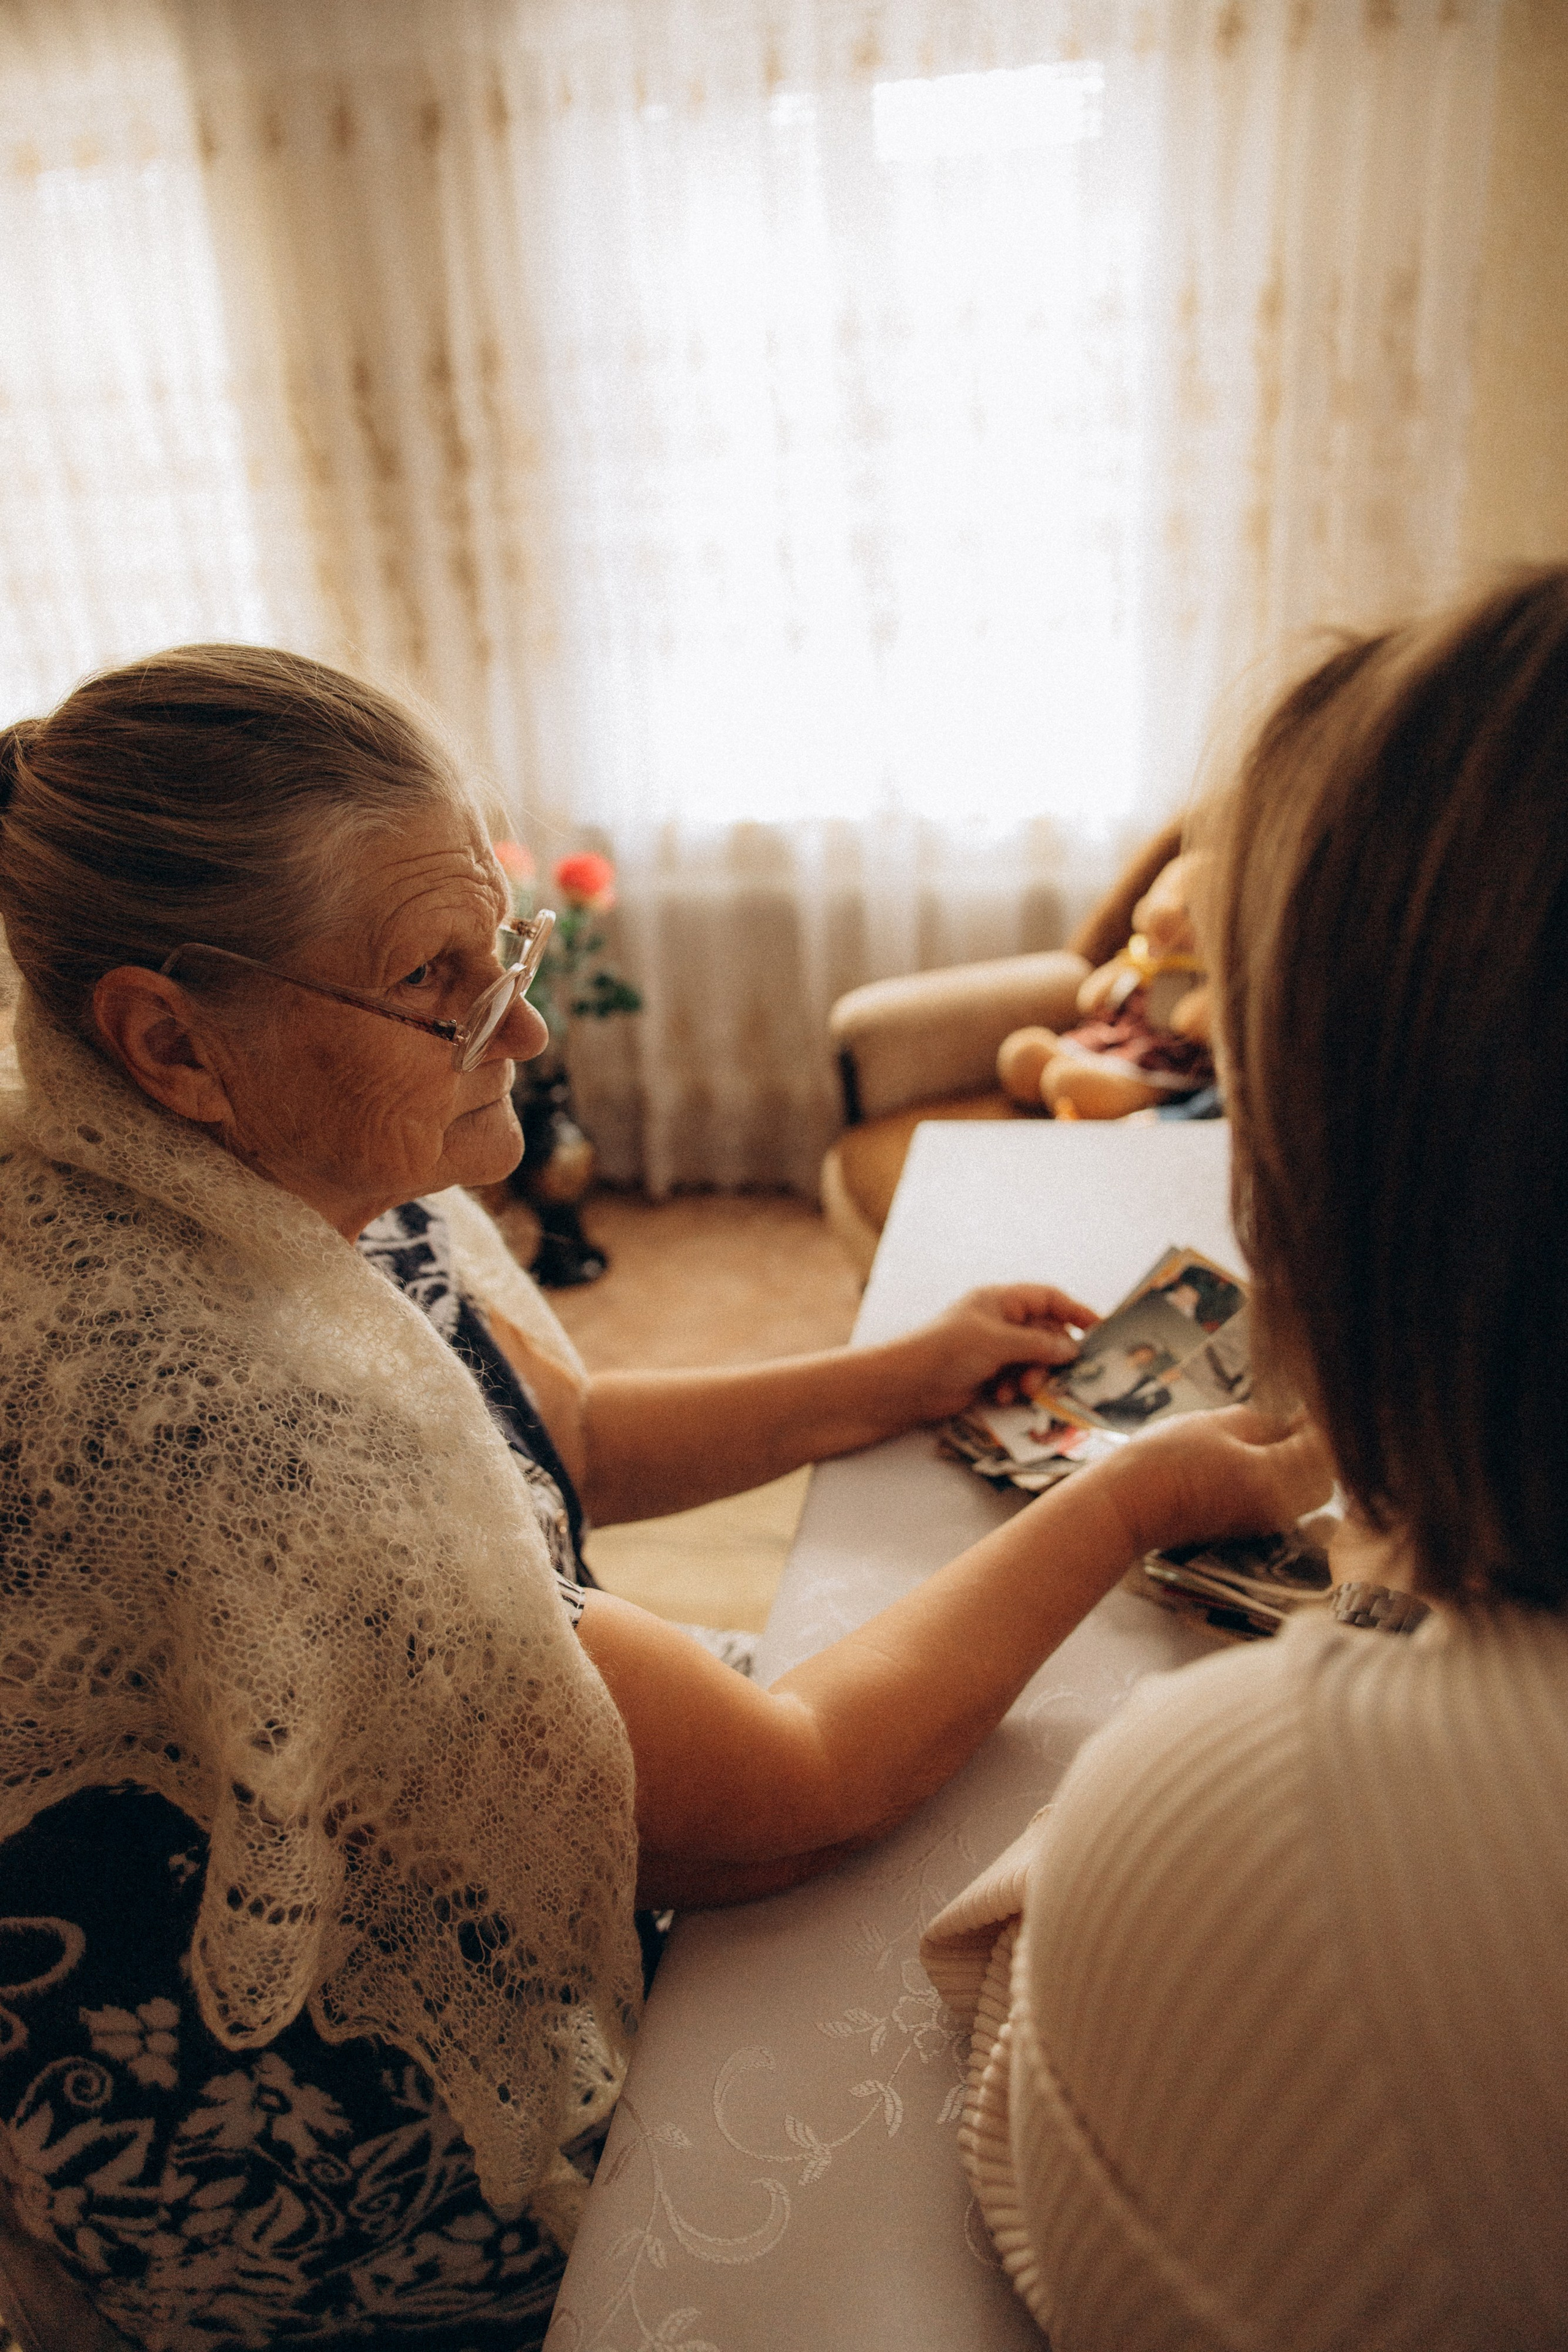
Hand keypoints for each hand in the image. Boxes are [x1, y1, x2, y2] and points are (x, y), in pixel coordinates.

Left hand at [888, 1284, 1100, 1426]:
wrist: (908, 1384)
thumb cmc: (948, 1350)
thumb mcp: (998, 1341)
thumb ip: (1039, 1344)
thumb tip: (1073, 1349)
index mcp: (1001, 1300)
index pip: (1049, 1298)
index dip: (1075, 1312)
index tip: (1100, 1330)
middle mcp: (1000, 1321)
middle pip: (1046, 1334)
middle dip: (1050, 1356)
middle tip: (1051, 1374)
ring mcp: (994, 1349)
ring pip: (1034, 1361)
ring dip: (1032, 1376)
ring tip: (1021, 1389)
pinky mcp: (988, 1374)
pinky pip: (1018, 1378)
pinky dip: (1015, 1388)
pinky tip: (1003, 1396)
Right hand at [1092, 1406, 1333, 1559]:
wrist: (1126, 1506)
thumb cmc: (1162, 1459)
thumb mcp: (1215, 1425)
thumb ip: (1262, 1421)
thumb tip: (1291, 1421)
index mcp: (1272, 1479)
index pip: (1323, 1449)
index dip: (1320, 1421)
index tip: (1307, 1400)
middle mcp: (1275, 1508)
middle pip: (1323, 1478)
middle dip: (1318, 1448)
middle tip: (1296, 1419)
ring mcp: (1261, 1522)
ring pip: (1305, 1493)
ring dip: (1301, 1464)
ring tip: (1275, 1435)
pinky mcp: (1245, 1527)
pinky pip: (1283, 1503)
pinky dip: (1283, 1479)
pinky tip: (1257, 1456)